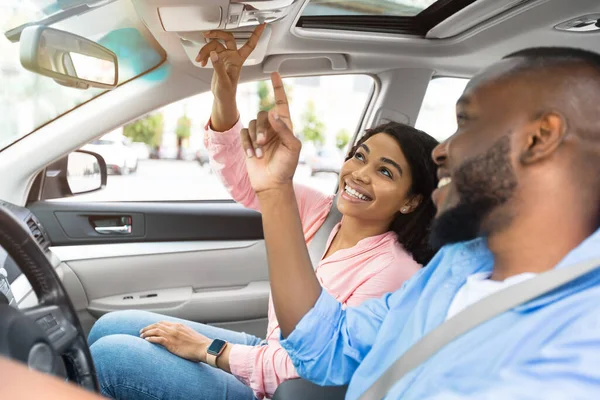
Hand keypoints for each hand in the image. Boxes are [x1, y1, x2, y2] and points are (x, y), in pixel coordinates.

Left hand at [140, 321, 210, 362]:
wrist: (203, 347)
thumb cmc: (198, 344)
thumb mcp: (189, 334)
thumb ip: (181, 333)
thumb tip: (177, 337)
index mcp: (178, 325)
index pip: (163, 322)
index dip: (154, 325)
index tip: (150, 328)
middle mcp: (174, 328)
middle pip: (157, 325)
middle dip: (148, 328)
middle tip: (141, 331)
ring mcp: (172, 335)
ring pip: (155, 331)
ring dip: (146, 333)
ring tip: (141, 336)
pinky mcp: (171, 343)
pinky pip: (157, 339)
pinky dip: (150, 339)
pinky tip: (146, 340)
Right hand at [196, 24, 265, 102]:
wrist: (222, 98)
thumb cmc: (227, 92)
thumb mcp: (223, 81)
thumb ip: (218, 67)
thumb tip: (214, 54)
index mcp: (238, 60)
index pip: (250, 44)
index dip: (256, 34)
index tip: (262, 24)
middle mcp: (233, 56)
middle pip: (227, 38)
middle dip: (217, 34)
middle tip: (207, 34)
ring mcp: (225, 57)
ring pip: (215, 45)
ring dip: (205, 50)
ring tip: (200, 58)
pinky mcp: (218, 60)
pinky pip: (210, 51)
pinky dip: (204, 55)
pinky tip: (201, 61)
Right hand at [242, 72, 300, 193]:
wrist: (272, 183)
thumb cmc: (286, 167)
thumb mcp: (292, 147)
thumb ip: (284, 129)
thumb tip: (273, 113)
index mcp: (285, 126)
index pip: (281, 102)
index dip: (278, 88)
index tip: (274, 74)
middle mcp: (272, 128)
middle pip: (262, 114)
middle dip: (261, 128)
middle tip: (264, 143)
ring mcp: (259, 135)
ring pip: (251, 124)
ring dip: (254, 140)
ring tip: (260, 154)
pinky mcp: (249, 143)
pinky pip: (243, 135)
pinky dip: (247, 145)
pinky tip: (252, 156)